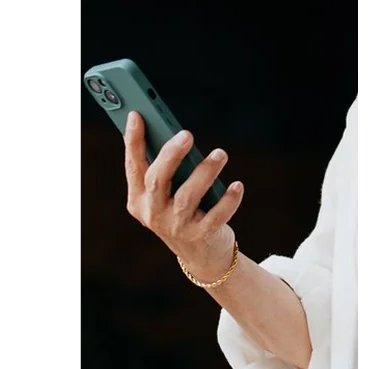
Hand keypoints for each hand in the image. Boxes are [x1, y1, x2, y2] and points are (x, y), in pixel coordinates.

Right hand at [123, 111, 243, 263]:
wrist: (201, 253)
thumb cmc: (183, 210)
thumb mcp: (167, 192)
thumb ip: (166, 166)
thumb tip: (172, 131)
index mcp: (139, 198)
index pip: (133, 165)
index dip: (133, 140)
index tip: (137, 114)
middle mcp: (153, 213)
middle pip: (157, 180)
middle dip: (171, 155)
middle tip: (187, 134)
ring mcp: (176, 226)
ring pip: (187, 197)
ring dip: (205, 172)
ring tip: (221, 154)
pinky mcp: (200, 235)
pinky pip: (216, 216)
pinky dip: (228, 200)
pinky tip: (237, 185)